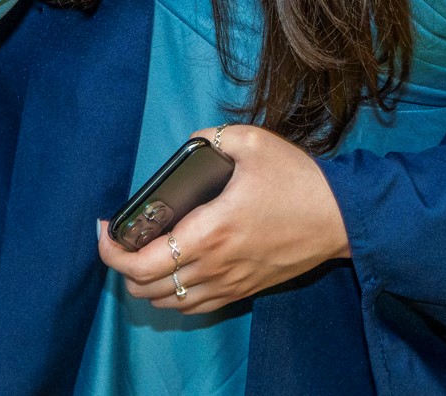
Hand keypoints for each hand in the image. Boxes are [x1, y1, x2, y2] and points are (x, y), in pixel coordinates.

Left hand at [95, 125, 349, 315]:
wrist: (342, 218)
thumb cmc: (297, 180)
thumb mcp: (253, 142)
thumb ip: (211, 138)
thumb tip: (189, 142)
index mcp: (209, 232)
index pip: (140, 261)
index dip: (109, 250)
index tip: (103, 227)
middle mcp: (213, 266)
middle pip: (146, 288)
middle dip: (121, 266)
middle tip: (120, 236)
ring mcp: (229, 284)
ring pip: (167, 303)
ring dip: (145, 283)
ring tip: (141, 252)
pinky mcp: (243, 291)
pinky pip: (194, 308)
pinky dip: (172, 295)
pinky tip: (172, 271)